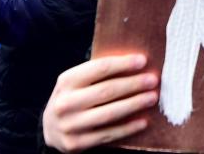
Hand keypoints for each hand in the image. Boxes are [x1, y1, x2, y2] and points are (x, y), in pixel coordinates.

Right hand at [43, 54, 158, 152]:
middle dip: (133, 84)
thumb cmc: (73, 97)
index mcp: (66, 81)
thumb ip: (98, 73)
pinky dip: (128, 128)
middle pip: (106, 91)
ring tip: (152, 98)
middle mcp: (65, 102)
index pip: (99, 68)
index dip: (123, 64)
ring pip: (109, 113)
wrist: (50, 128)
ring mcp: (70, 124)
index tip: (143, 61)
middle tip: (153, 80)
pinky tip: (143, 121)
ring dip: (134, 104)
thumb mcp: (76, 81)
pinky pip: (108, 134)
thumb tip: (135, 63)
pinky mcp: (76, 143)